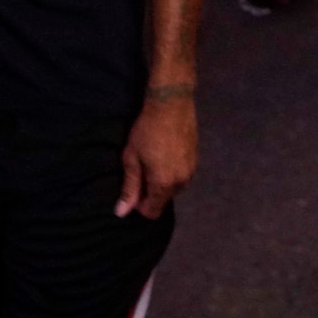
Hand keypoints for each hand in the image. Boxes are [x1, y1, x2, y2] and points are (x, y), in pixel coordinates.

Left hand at [115, 85, 197, 218]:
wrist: (172, 104)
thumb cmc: (146, 131)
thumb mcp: (132, 158)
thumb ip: (129, 188)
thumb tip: (121, 213)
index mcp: (164, 184)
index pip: (152, 212)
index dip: (139, 205)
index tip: (132, 186)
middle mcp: (181, 183)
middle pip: (163, 201)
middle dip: (150, 193)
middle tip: (140, 170)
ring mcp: (191, 171)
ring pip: (173, 189)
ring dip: (162, 183)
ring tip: (153, 161)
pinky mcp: (196, 160)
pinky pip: (181, 177)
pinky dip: (172, 173)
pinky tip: (165, 155)